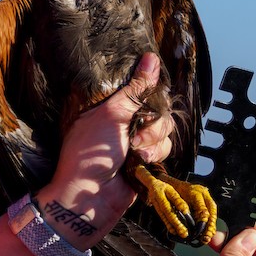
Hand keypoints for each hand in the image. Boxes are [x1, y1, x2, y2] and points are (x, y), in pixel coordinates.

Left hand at [36, 53, 171, 245]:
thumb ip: (135, 89)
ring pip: (165, 130)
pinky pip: (165, 149)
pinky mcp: (146, 159)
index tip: (150, 98)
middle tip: (135, 136)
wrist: (90, 197)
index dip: (150, 91)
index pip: (140, 86)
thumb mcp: (111, 115)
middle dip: (153, 123)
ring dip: (154, 142)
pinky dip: (156, 155)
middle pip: (159, 108)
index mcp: (111, 104)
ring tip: (136, 153)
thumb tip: (151, 58)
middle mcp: (125, 120)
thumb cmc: (90, 153)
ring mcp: (136, 140)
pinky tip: (141, 163)